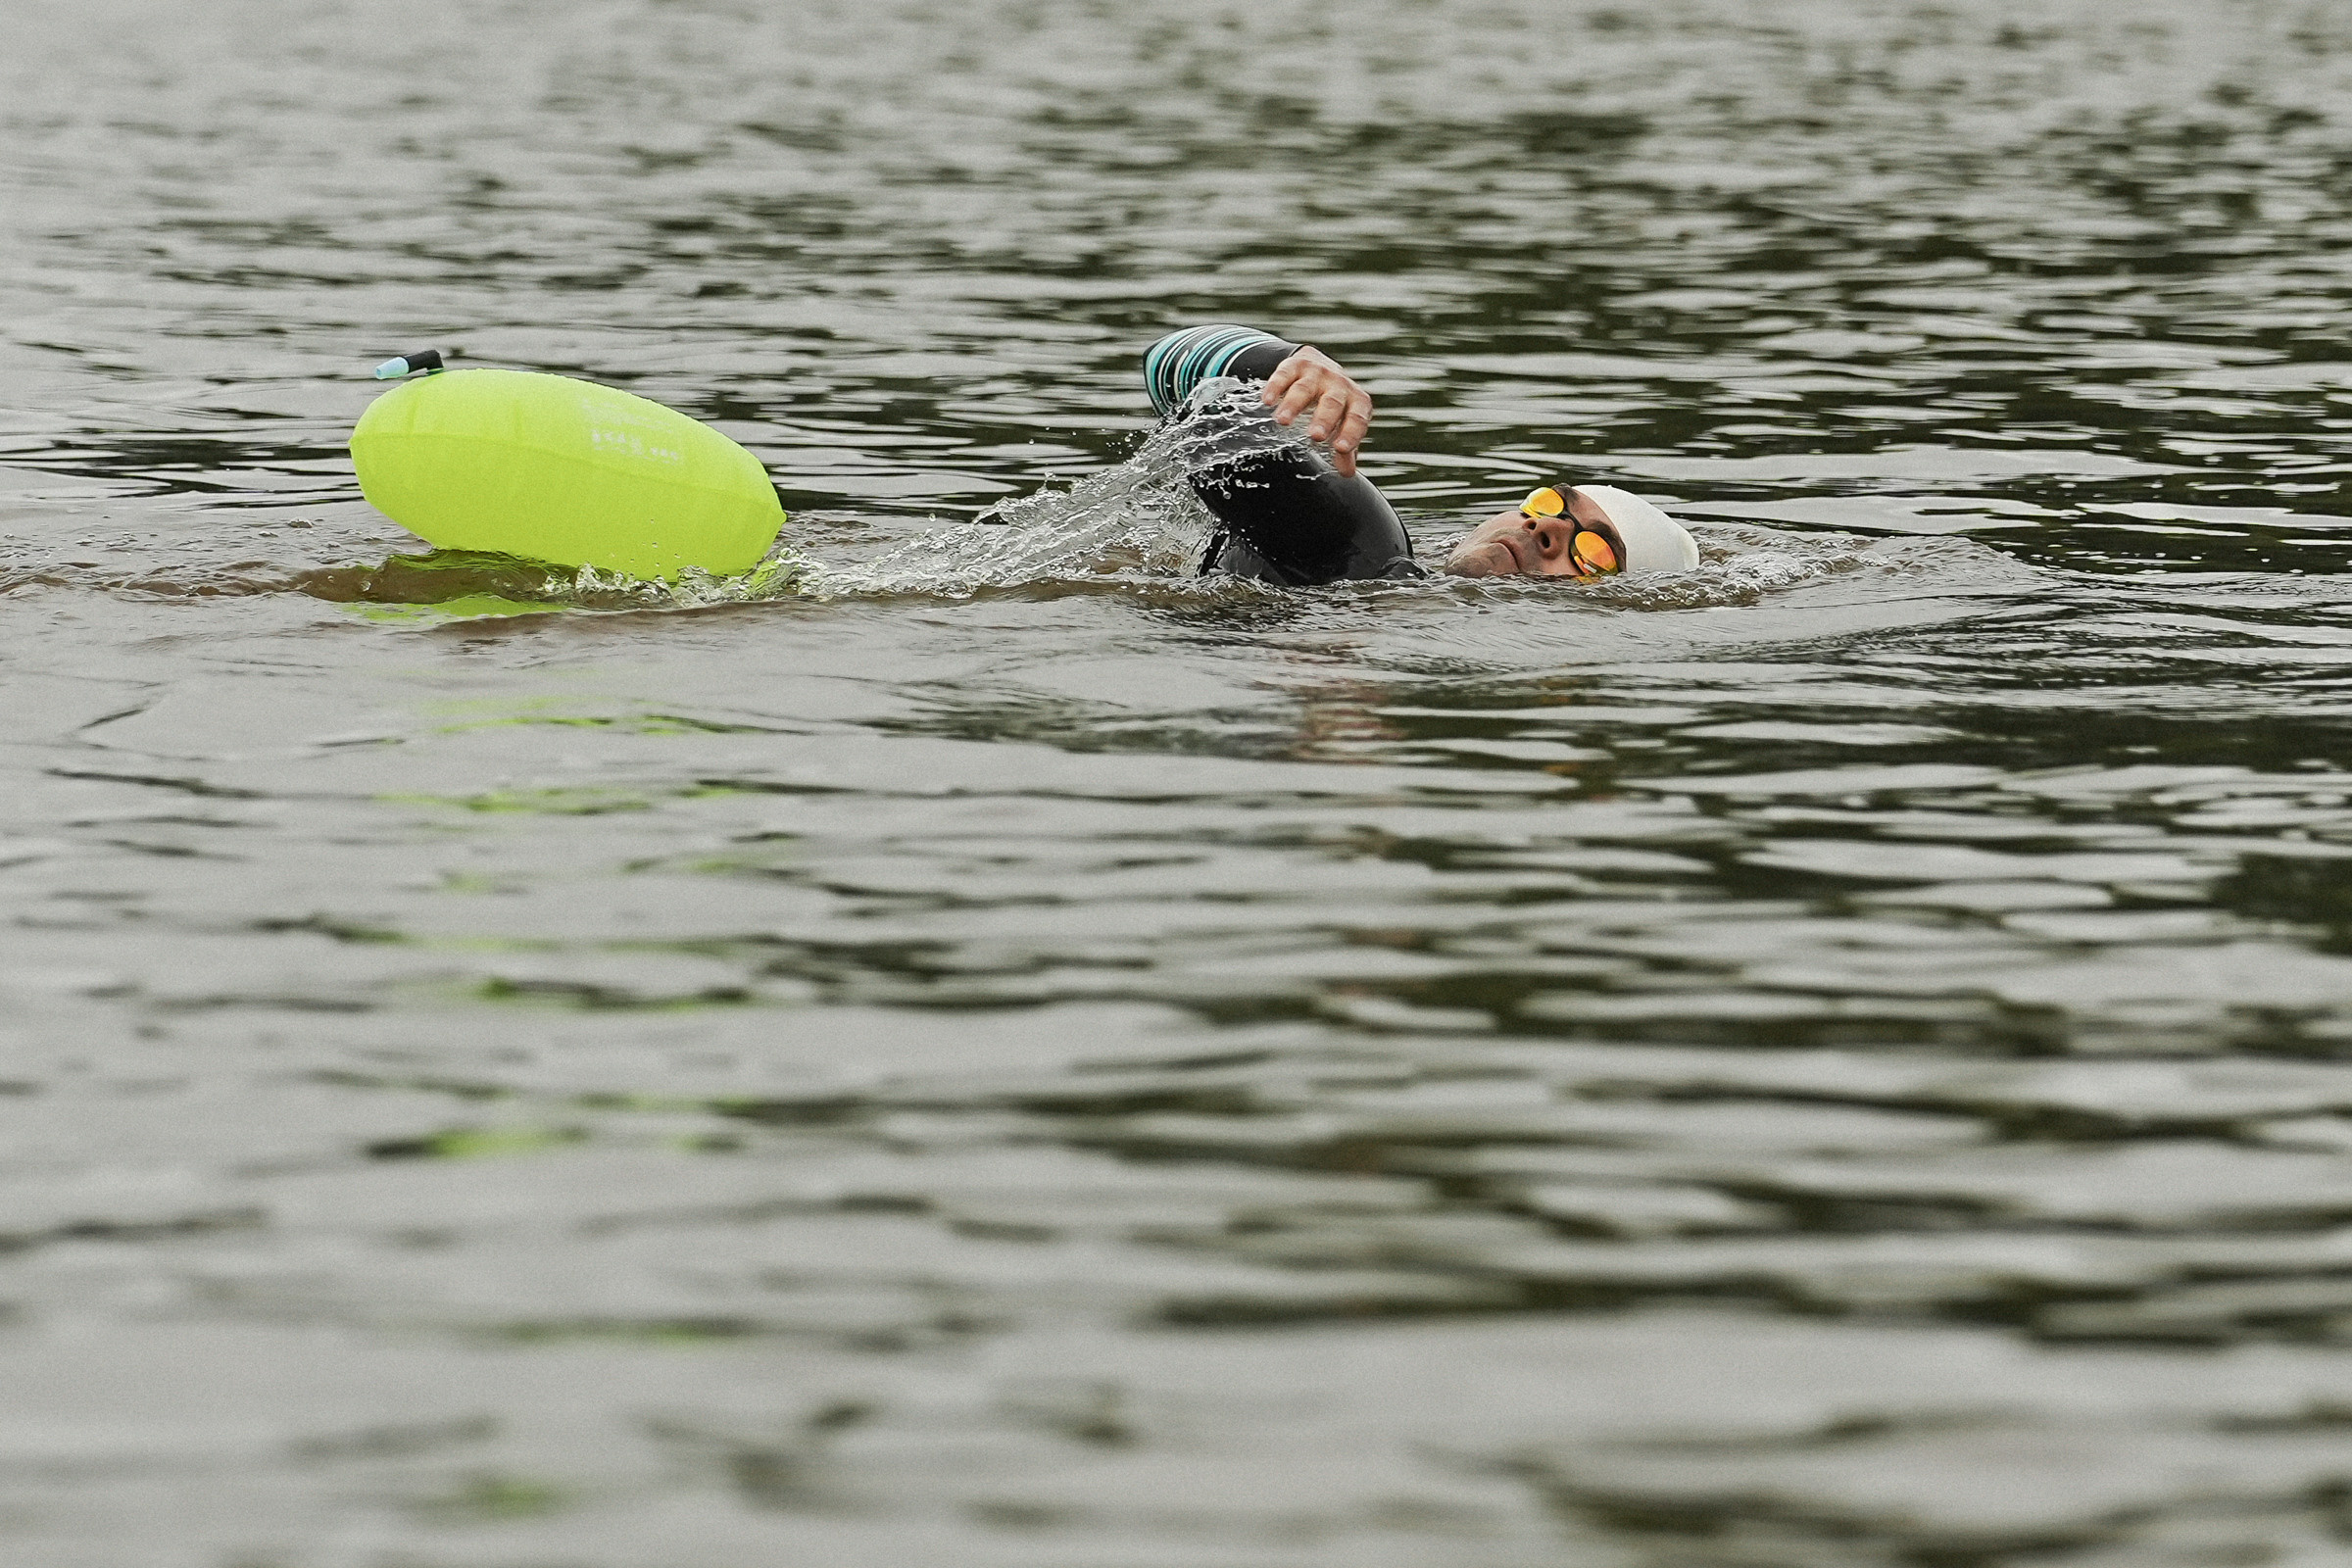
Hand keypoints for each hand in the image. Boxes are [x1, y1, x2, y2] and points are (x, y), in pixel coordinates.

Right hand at [1262, 345, 1372, 476]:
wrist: (1318, 365)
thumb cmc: (1332, 404)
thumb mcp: (1341, 424)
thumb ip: (1344, 449)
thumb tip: (1346, 473)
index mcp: (1356, 401)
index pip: (1357, 418)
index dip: (1350, 433)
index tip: (1340, 449)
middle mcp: (1339, 385)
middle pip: (1332, 403)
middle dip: (1324, 420)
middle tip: (1315, 436)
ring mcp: (1317, 373)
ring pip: (1305, 389)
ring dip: (1293, 405)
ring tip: (1282, 421)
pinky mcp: (1295, 364)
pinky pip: (1285, 374)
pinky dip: (1275, 386)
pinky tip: (1267, 400)